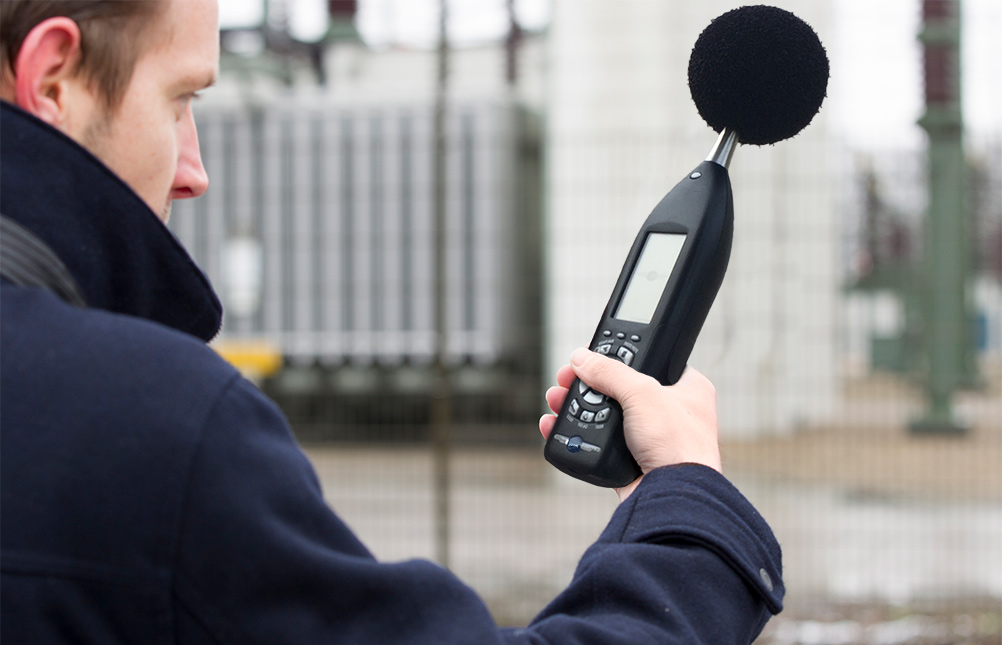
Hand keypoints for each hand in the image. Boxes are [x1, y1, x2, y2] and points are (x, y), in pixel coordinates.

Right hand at [540, 348, 720, 500]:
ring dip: (575, 407)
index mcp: (686, 389)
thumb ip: (609, 372)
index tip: (590, 355)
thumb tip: (582, 358)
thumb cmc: (679, 445)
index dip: (617, 356)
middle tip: (565, 379)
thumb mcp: (642, 393)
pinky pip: (596, 443)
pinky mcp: (630, 462)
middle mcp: (669, 413)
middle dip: (587, 384)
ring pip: (605, 416)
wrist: (674, 498)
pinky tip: (555, 425)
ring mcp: (649, 439)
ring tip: (555, 400)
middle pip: (619, 388)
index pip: (649, 361)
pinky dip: (575, 435)